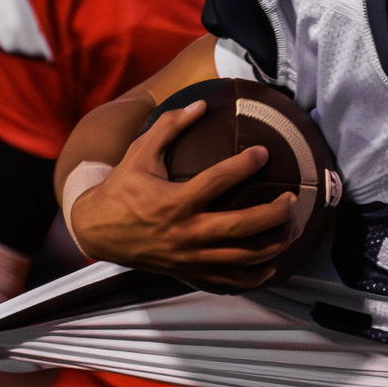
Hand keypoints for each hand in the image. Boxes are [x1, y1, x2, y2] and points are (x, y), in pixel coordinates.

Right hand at [62, 100, 296, 288]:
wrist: (97, 230)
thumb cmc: (121, 189)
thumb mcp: (139, 153)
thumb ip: (169, 127)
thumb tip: (201, 104)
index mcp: (174, 201)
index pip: (218, 181)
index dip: (244, 164)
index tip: (263, 152)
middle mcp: (185, 232)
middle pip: (240, 228)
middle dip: (273, 214)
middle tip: (291, 199)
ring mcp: (188, 257)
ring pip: (240, 258)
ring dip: (272, 246)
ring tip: (291, 230)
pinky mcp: (188, 273)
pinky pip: (226, 282)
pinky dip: (252, 278)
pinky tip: (270, 266)